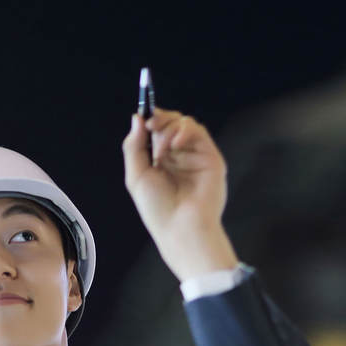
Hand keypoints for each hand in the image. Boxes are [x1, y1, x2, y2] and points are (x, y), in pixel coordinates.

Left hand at [121, 107, 239, 279]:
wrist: (179, 228)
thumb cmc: (156, 209)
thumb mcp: (136, 176)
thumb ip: (134, 146)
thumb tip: (137, 118)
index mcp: (161, 162)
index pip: (157, 131)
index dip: (151, 120)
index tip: (143, 117)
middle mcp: (179, 157)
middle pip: (171, 123)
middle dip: (160, 120)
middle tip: (151, 125)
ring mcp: (195, 156)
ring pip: (185, 124)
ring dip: (170, 128)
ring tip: (162, 147)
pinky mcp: (211, 157)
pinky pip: (199, 132)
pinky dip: (185, 131)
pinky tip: (175, 144)